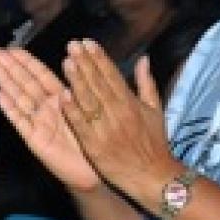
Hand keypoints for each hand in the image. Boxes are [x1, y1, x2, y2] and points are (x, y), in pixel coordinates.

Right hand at [0, 47, 101, 191]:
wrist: (93, 170)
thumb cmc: (94, 139)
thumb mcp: (87, 108)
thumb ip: (78, 87)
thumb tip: (71, 59)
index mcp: (61, 98)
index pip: (40, 74)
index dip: (26, 61)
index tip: (12, 48)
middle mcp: (47, 108)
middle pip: (25, 83)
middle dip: (10, 67)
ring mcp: (38, 122)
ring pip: (19, 98)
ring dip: (6, 82)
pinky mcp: (34, 139)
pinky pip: (20, 121)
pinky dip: (9, 108)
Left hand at [59, 40, 174, 194]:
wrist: (152, 176)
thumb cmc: (154, 144)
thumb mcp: (156, 110)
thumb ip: (146, 83)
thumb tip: (144, 59)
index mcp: (131, 103)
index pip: (113, 76)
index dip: (100, 58)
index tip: (88, 42)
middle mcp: (119, 113)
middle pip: (99, 84)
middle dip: (86, 63)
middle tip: (73, 45)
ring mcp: (106, 129)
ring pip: (90, 101)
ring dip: (78, 81)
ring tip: (67, 62)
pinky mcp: (95, 146)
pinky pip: (82, 125)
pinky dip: (73, 110)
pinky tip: (63, 95)